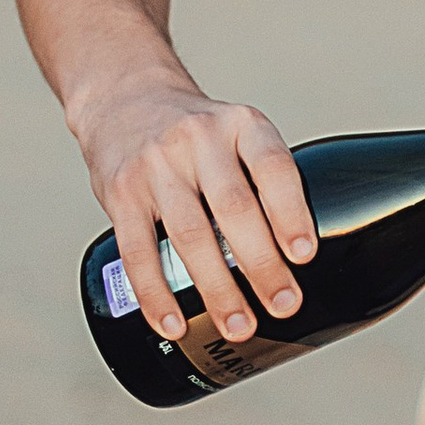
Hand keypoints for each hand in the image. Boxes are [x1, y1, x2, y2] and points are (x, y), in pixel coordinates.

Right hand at [78, 80, 316, 346]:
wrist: (125, 99)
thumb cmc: (195, 133)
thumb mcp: (236, 133)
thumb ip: (262, 180)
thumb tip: (298, 258)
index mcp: (240, 124)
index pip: (272, 166)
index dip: (290, 212)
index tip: (304, 255)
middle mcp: (199, 139)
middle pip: (234, 208)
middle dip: (262, 264)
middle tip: (283, 304)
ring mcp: (156, 165)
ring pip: (190, 235)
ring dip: (217, 289)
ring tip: (239, 326)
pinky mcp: (121, 192)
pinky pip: (138, 251)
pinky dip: (157, 294)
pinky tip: (173, 323)